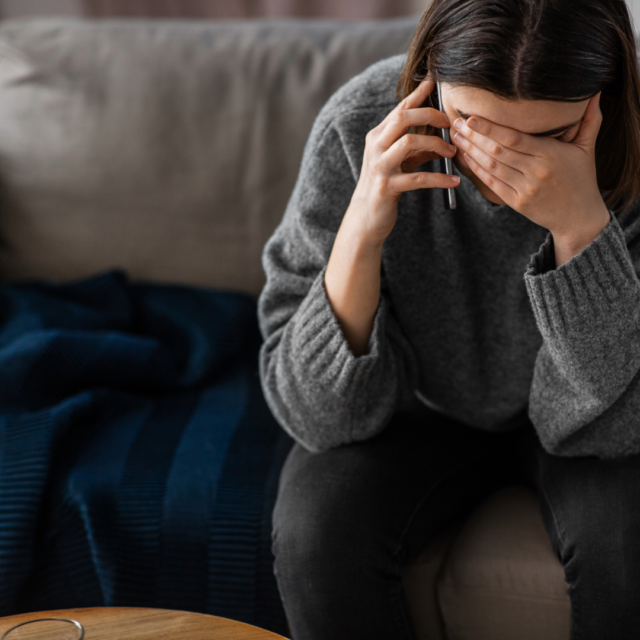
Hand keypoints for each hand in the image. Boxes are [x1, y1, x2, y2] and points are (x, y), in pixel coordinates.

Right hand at [350, 78, 458, 245]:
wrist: (365, 218)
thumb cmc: (384, 188)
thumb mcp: (399, 164)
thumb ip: (417, 150)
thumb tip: (443, 140)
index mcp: (377, 137)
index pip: (400, 109)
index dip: (418, 93)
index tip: (434, 80)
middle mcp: (376, 147)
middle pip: (403, 118)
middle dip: (430, 115)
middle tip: (450, 123)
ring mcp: (380, 166)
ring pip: (410, 142)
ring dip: (436, 144)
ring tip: (453, 153)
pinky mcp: (387, 187)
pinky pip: (418, 178)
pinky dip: (439, 179)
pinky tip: (454, 182)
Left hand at [451, 93, 609, 252]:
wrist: (578, 217)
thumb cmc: (582, 180)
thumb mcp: (587, 149)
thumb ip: (590, 121)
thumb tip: (596, 93)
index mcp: (551, 155)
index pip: (514, 138)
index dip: (491, 128)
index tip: (472, 118)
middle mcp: (536, 172)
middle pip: (497, 151)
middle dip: (474, 136)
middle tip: (456, 123)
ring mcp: (524, 189)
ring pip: (491, 167)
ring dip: (470, 151)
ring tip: (456, 137)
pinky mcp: (516, 203)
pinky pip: (492, 184)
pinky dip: (477, 170)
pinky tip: (466, 157)